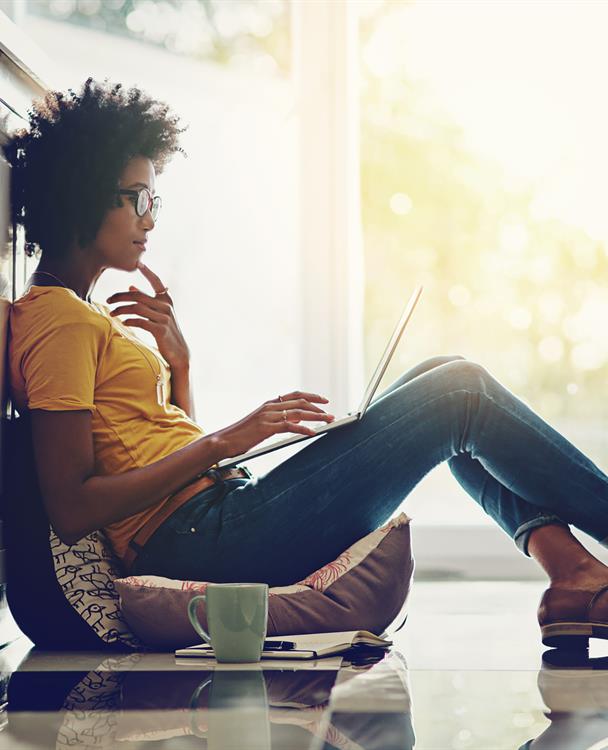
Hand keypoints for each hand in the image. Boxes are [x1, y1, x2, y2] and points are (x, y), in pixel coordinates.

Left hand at [106, 262, 189, 369]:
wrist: (179, 352)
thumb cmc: (166, 332)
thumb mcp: (159, 314)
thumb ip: (147, 301)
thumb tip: (131, 286)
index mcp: (167, 300)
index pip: (156, 282)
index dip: (148, 272)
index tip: (138, 263)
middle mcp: (166, 306)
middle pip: (138, 295)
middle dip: (120, 296)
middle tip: (108, 300)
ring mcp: (164, 318)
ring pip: (137, 308)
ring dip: (121, 310)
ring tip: (112, 313)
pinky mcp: (160, 330)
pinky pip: (140, 322)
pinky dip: (130, 321)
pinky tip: (123, 322)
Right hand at [216, 392, 334, 457]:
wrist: (224, 441)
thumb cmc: (242, 435)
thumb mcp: (262, 424)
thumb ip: (278, 421)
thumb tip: (296, 421)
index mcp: (269, 404)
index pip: (295, 395)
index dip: (311, 396)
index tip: (324, 400)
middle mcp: (270, 407)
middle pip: (300, 402)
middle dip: (318, 407)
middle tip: (331, 414)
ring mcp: (268, 417)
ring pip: (298, 413)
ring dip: (316, 417)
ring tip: (328, 421)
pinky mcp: (266, 428)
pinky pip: (289, 426)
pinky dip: (303, 429)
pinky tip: (313, 433)